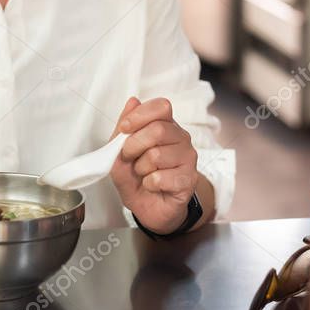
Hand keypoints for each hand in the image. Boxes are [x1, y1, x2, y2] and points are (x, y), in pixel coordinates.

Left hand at [109, 96, 197, 234]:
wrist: (149, 207)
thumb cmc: (136, 177)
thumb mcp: (120, 151)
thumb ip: (124, 128)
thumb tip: (133, 101)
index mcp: (165, 125)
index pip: (161, 107)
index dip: (140, 115)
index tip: (124, 128)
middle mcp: (180, 138)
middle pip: (158, 130)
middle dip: (134, 145)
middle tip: (128, 156)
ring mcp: (187, 159)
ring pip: (157, 155)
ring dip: (141, 167)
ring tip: (143, 173)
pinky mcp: (189, 180)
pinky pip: (161, 178)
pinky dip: (149, 183)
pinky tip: (152, 185)